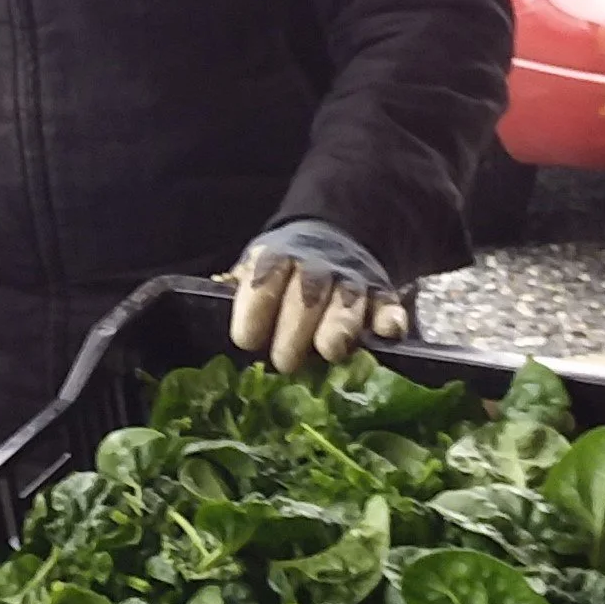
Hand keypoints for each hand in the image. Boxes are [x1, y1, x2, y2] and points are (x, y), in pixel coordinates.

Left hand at [222, 222, 407, 373]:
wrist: (331, 241)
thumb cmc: (284, 274)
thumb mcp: (255, 271)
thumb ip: (240, 289)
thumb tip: (214, 294)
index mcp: (277, 258)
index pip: (263, 281)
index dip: (254, 312)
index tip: (247, 340)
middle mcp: (316, 267)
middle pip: (306, 296)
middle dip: (294, 332)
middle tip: (284, 362)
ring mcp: (351, 280)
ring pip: (347, 302)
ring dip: (338, 328)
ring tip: (329, 351)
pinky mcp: (381, 294)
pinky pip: (388, 305)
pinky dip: (389, 319)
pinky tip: (386, 332)